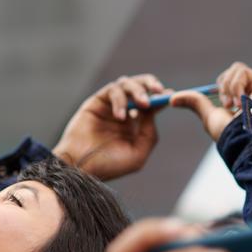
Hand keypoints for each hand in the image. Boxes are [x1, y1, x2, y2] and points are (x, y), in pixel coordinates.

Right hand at [51, 74, 169, 180]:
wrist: (82, 167)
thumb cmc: (109, 165)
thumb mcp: (138, 154)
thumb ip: (149, 132)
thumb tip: (152, 111)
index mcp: (134, 125)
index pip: (151, 104)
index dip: (161, 97)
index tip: (170, 95)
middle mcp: (123, 112)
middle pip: (139, 86)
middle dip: (150, 84)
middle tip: (158, 90)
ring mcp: (109, 105)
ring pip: (126, 83)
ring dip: (138, 90)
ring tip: (143, 103)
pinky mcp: (96, 102)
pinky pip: (112, 90)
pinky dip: (120, 100)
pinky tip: (120, 116)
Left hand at [171, 62, 251, 141]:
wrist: (241, 138)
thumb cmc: (227, 133)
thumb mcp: (208, 115)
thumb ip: (194, 102)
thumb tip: (170, 98)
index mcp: (241, 101)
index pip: (226, 81)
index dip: (220, 86)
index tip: (222, 102)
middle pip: (232, 71)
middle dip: (223, 86)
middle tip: (227, 105)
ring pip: (236, 69)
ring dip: (229, 88)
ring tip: (234, 106)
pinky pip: (243, 71)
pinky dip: (236, 86)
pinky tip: (242, 102)